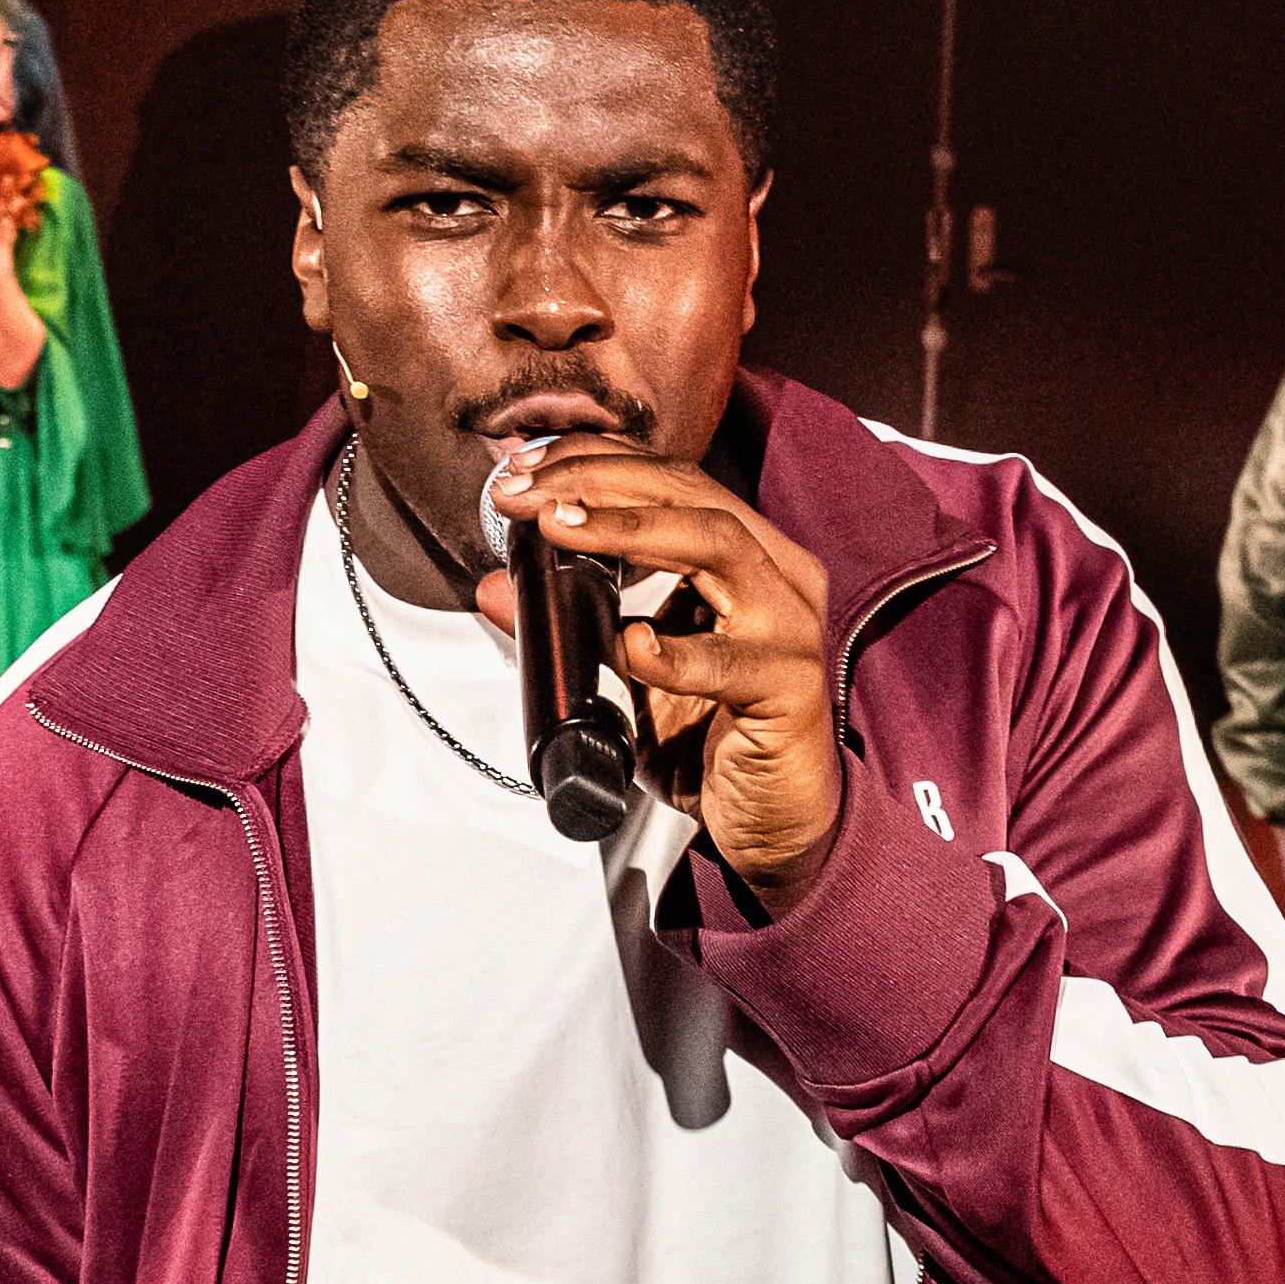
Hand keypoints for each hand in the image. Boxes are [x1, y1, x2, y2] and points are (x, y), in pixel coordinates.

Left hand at [480, 439, 840, 899]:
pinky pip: (730, 661)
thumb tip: (494, 586)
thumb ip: (572, 625)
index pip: (672, 480)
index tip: (524, 468)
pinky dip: (676, 652)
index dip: (597, 462)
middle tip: (526, 492)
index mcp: (747, 555)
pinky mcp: (790, 689)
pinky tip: (632, 646)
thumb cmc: (712, 735)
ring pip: (717, 544)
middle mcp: (777, 575)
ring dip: (630, 531)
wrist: (771, 821)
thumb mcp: (626, 673)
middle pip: (690, 494)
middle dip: (599, 482)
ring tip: (563, 530)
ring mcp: (789, 627)